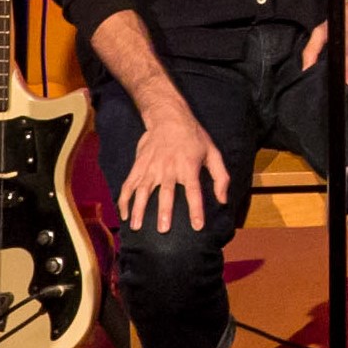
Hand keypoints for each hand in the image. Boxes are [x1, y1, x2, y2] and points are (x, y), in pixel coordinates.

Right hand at [117, 108, 230, 233]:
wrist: (169, 118)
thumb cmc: (194, 138)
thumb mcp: (213, 152)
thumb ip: (221, 177)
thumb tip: (222, 200)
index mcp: (189, 166)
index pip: (194, 191)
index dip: (196, 209)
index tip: (197, 226)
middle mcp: (168, 168)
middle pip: (166, 193)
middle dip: (165, 211)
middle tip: (163, 230)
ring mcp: (151, 168)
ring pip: (143, 191)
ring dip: (140, 209)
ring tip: (137, 227)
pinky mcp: (138, 166)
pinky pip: (129, 185)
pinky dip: (124, 200)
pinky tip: (124, 215)